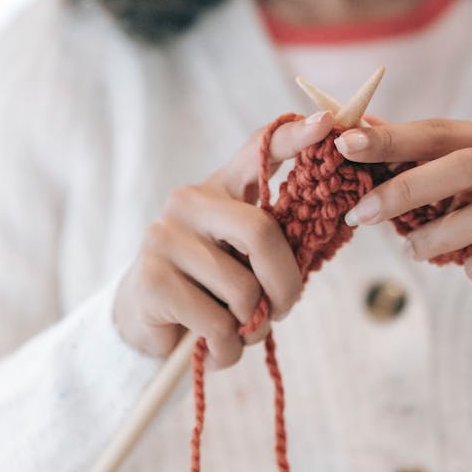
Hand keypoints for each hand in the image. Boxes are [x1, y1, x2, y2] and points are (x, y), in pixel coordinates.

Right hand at [114, 110, 335, 368]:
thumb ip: (274, 242)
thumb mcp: (244, 258)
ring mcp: (165, 236)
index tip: (326, 123)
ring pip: (242, 289)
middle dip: (286, 284)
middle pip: (261, 232)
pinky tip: (215, 346)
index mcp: (221, 187)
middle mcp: (189, 201)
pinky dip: (228, 347)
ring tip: (240, 330)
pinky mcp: (151, 278)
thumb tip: (325, 227)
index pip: (258, 150)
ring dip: (253, 325)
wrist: (146, 324)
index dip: (293, 137)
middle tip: (284, 309)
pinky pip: (216, 322)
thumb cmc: (213, 286)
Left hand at [334, 119, 471, 295]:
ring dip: (436, 236)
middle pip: (467, 165)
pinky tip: (468, 271)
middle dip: (406, 189)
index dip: (394, 138)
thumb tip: (360, 130)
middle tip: (360, 214)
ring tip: (411, 252)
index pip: (444, 131)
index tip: (346, 145)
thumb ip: (424, 157)